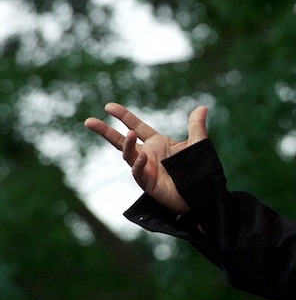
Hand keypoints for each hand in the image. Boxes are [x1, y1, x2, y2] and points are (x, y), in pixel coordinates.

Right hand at [84, 103, 208, 214]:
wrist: (202, 193)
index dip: (124, 116)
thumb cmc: (198, 170)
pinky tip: (141, 156)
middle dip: (105, 131)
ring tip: (129, 133)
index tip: (109, 106)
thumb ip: (196, 126)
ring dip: (127, 144)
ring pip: (128, 156)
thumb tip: (202, 107)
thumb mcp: (198, 144)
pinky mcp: (149, 184)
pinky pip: (139, 173)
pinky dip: (138, 165)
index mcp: (156, 143)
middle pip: (122, 141)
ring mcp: (145, 169)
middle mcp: (147, 154)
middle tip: (89, 121)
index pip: (136, 126)